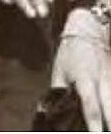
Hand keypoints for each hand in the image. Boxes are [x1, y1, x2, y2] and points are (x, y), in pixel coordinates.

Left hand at [52, 10, 110, 130]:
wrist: (89, 29)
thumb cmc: (71, 51)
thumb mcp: (59, 69)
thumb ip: (58, 91)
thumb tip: (49, 110)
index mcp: (85, 80)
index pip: (91, 106)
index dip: (94, 124)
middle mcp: (102, 81)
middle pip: (110, 108)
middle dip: (110, 124)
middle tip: (106, 133)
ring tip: (109, 127)